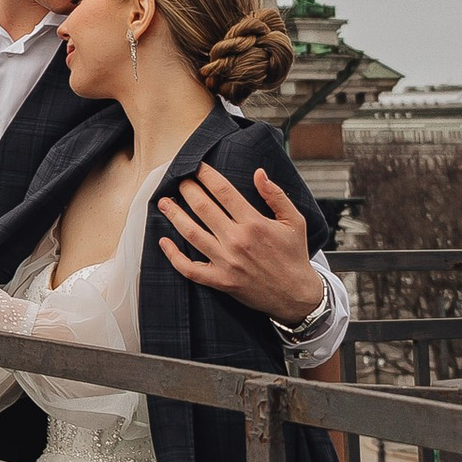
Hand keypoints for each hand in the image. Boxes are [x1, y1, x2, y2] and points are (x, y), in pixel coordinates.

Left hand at [157, 166, 321, 323]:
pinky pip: (190, 269)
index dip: (206, 175)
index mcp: (255, 223)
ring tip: (164, 202)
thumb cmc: (294, 255)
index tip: (196, 167)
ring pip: (191, 234)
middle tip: (178, 180)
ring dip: (174, 215)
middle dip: (187, 190)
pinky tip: (163, 242)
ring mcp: (226, 262)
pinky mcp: (220, 281)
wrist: (297, 295)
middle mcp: (237, 240)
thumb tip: (258, 173)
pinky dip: (173, 256)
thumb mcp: (295, 221)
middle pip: (202, 208)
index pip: (223, 191)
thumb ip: (276, 195)